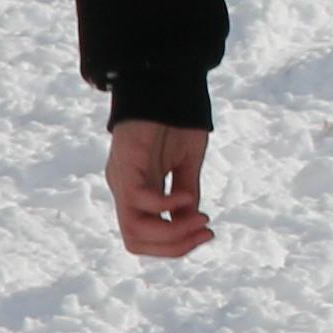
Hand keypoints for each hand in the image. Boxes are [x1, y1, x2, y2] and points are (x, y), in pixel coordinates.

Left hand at [108, 120, 212, 259]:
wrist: (166, 85)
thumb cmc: (175, 122)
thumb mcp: (187, 164)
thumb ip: (186, 193)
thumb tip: (191, 223)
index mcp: (139, 193)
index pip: (146, 237)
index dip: (176, 245)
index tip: (209, 232)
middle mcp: (125, 192)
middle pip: (136, 242)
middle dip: (173, 246)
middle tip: (206, 231)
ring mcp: (123, 180)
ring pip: (133, 231)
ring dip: (171, 234)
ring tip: (201, 218)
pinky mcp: (126, 165)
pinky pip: (138, 200)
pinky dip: (165, 206)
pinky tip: (186, 195)